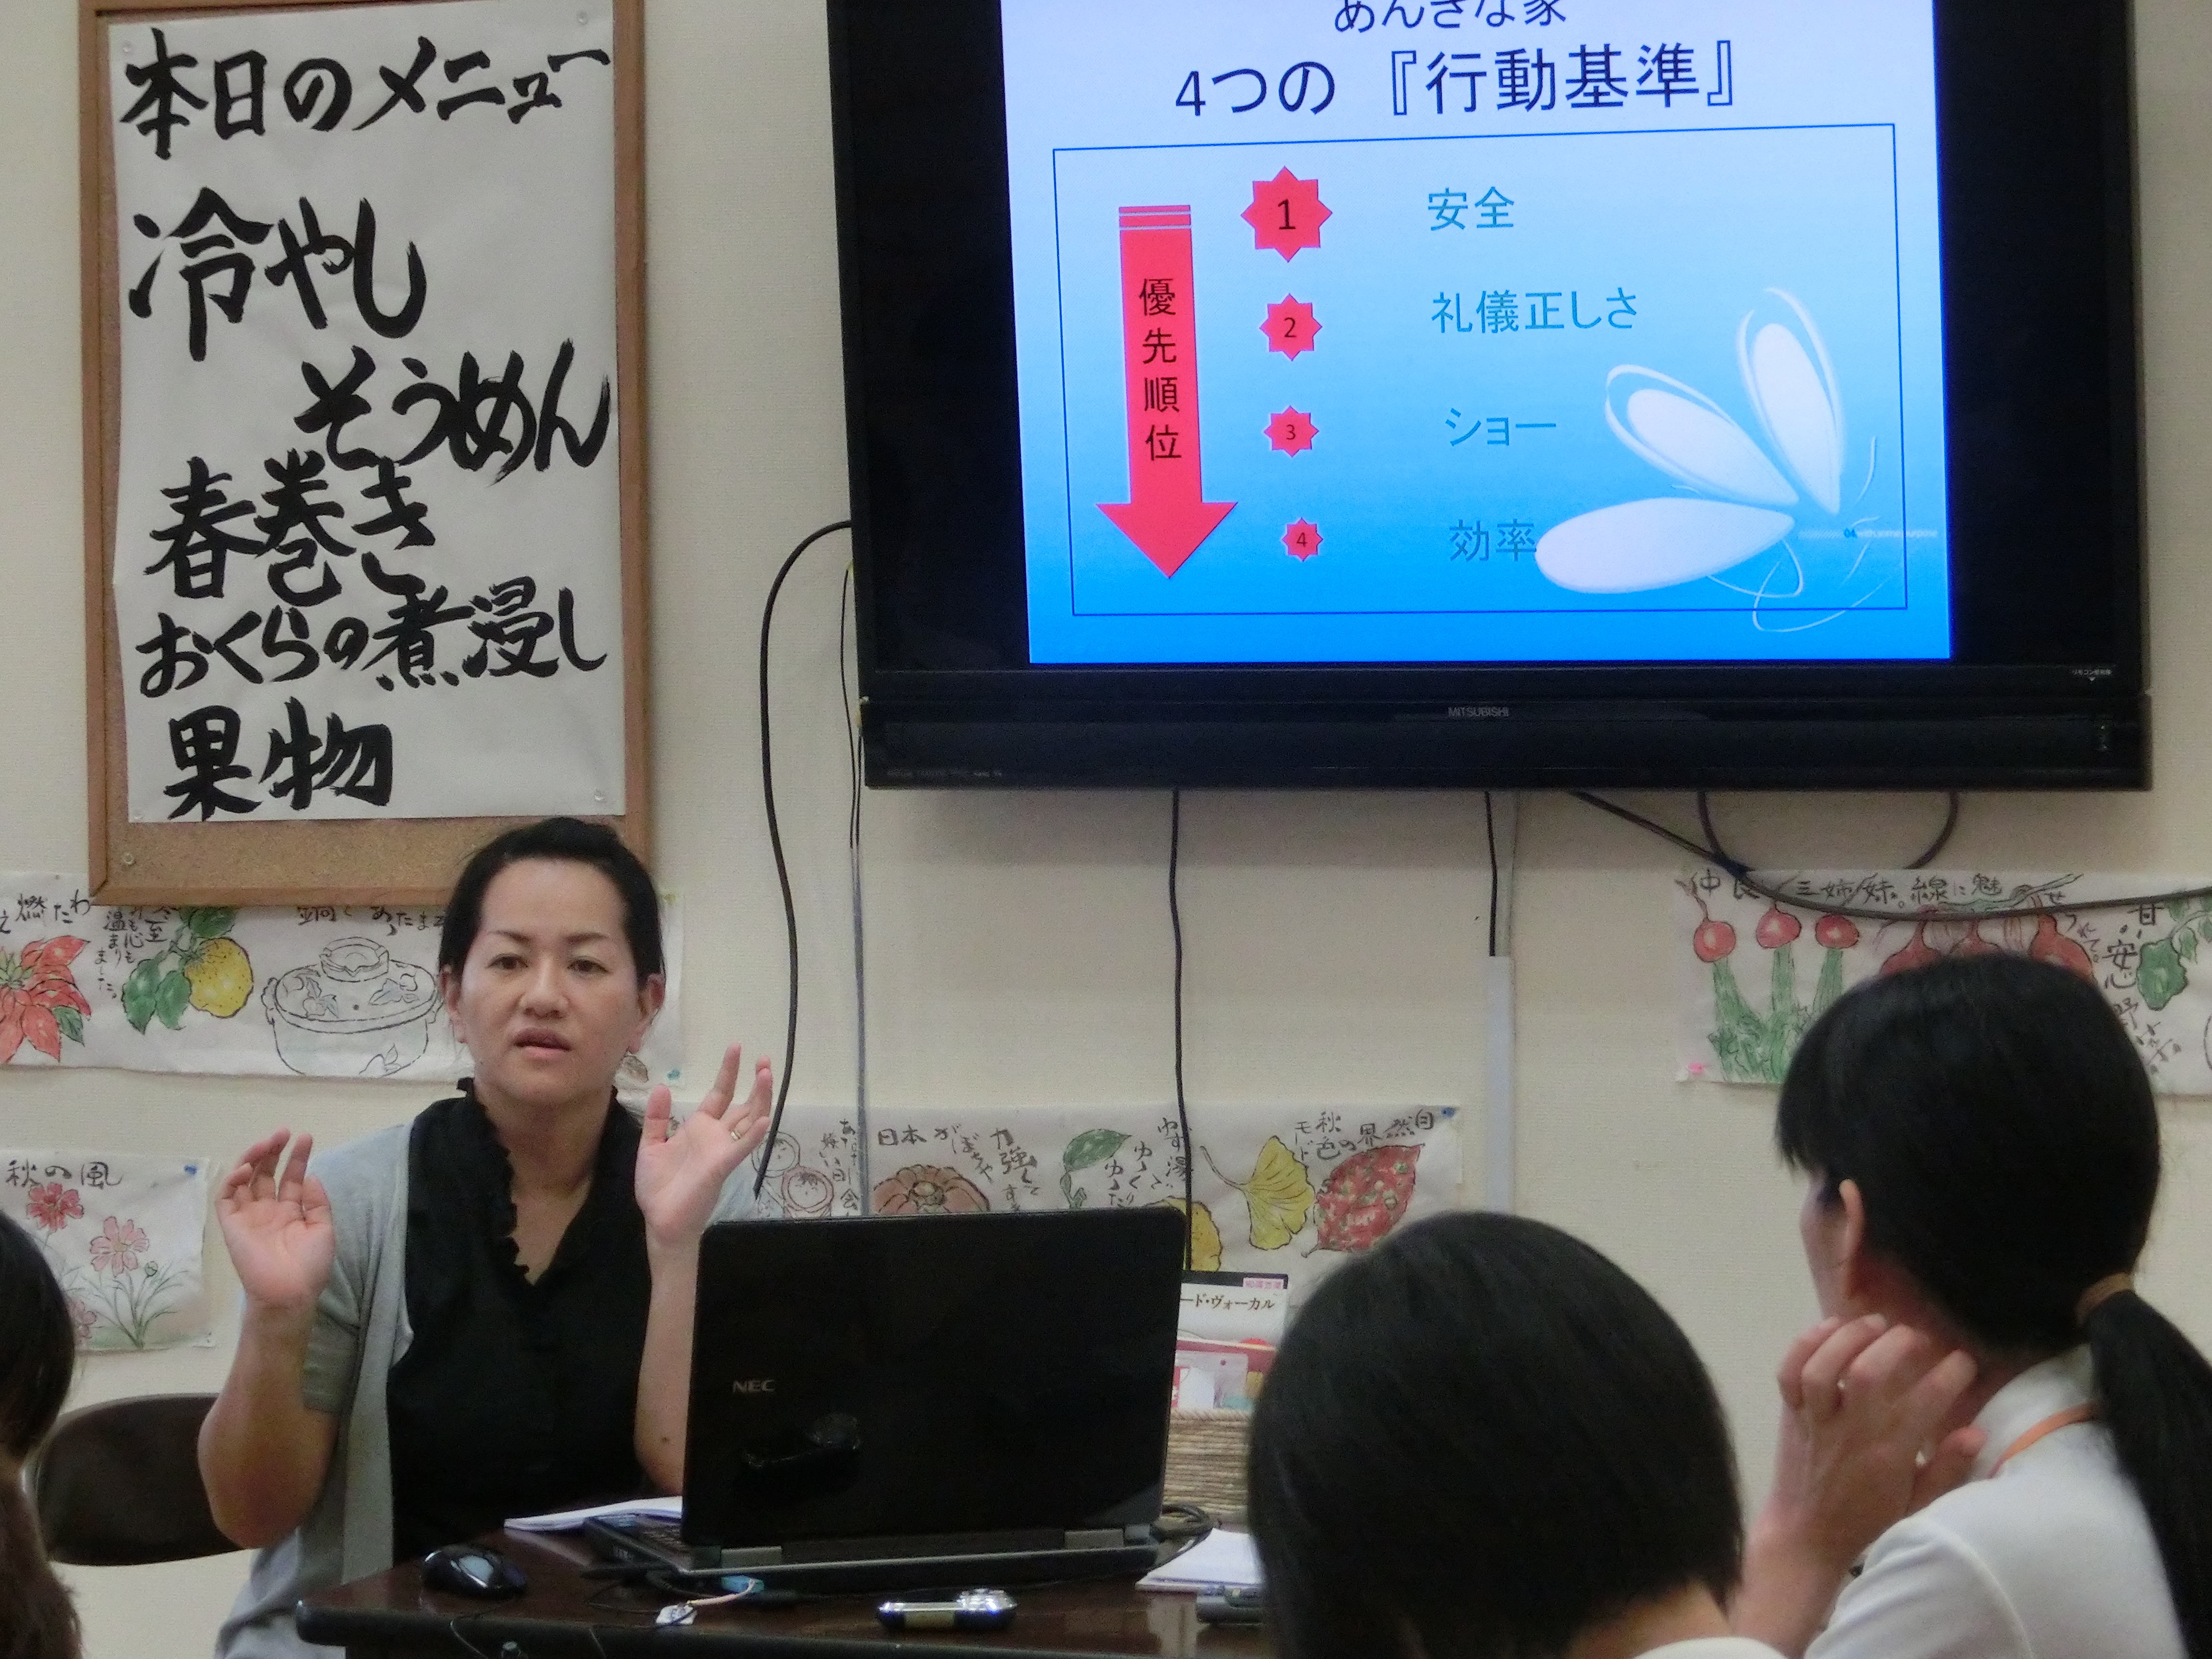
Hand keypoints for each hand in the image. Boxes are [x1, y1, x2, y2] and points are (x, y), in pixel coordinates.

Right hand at [214, 1130, 334, 1317]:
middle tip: (282, 1133)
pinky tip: (246, 1169)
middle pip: (267, 1174)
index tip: (305, 1137)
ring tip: (266, 1143)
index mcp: (290, 1212)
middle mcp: (268, 1211)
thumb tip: (311, 1176)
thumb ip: (317, 1202)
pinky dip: (232, 1180)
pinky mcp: (231, 1225)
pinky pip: (226, 1199)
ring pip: (245, 1180)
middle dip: (273, 1152)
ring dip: (253, 1159)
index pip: (292, 1178)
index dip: (297, 1158)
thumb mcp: (323, 1229)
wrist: (289, 1292)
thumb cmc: (309, 1265)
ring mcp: (248, 1217)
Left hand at [635, 1044, 772, 1255]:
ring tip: (766, 1075)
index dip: (728, 1072)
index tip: (736, 1047)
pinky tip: (764, 1119)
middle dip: (755, 1082)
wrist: (660, 1219)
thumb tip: (661, 1086)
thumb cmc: (657, 1186)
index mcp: (699, 1128)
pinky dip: (754, 1134)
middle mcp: (716, 1136)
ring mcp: (722, 1150)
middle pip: (742, 1103)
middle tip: (765, 1059)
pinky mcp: (722, 1166)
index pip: (719, 1094)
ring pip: (749, 1120)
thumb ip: (657, 1118)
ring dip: (759, 1098)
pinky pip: (741, 1147)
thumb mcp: (651, 1145)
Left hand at [1734, 1316, 1983, 1655]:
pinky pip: (1789, 1371)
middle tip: (1917, 1337)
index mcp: (1888, 1456)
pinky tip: (1830, 1327)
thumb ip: (1948, 1469)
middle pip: (1869, 1375)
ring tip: (1875, 1323)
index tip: (1962, 1361)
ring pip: (1825, 1368)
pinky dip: (1806, 1343)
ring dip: (1851, 1338)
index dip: (1949, 1375)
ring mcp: (1816, 1421)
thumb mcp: (1918, 1505)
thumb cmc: (1868, 1518)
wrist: (1806, 1534)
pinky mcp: (1789, 1413)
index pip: (1925, 1404)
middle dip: (1898, 1346)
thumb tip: (1977, 1432)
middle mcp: (1851, 1433)